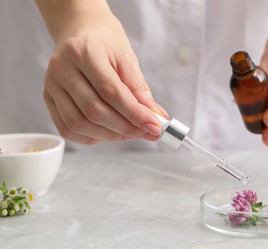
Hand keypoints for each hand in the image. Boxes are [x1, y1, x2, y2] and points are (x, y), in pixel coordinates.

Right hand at [41, 9, 166, 143]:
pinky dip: (90, 136)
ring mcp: (51, 85)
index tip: (154, 126)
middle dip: (125, 128)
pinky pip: (66, 128)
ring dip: (110, 135)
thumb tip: (154, 116)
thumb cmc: (105, 41)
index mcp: (83, 52)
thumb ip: (139, 88)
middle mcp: (62, 69)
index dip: (134, 114)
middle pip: (94, 111)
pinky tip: (109, 132)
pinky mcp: (48, 97)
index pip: (111, 92)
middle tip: (147, 132)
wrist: (80, 29)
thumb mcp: (126, 58)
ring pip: (79, 123)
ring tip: (131, 132)